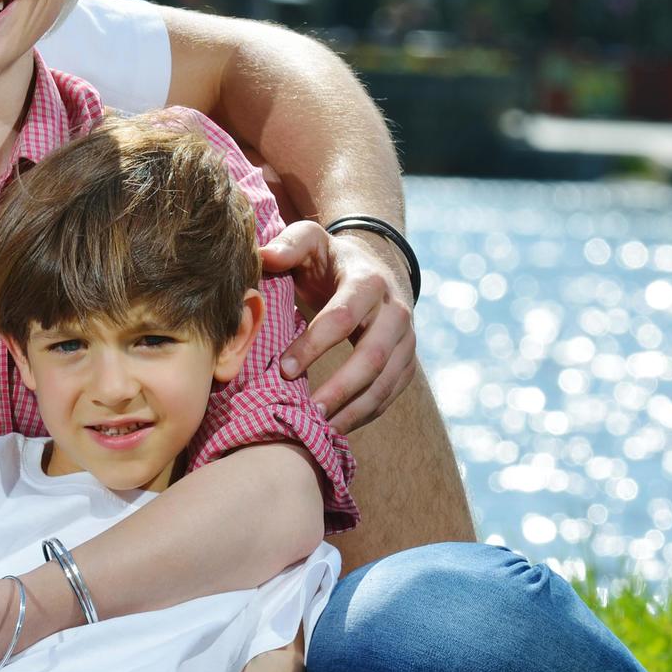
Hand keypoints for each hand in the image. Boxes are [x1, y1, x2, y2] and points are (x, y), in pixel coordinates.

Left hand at [261, 221, 418, 429]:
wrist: (375, 265)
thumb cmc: (330, 259)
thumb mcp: (311, 241)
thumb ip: (289, 244)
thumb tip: (263, 256)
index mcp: (368, 282)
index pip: (342, 317)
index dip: (313, 345)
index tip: (283, 371)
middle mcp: (396, 311)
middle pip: (372, 356)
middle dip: (340, 388)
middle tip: (307, 413)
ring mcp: (406, 340)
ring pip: (386, 382)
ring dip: (355, 410)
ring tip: (320, 430)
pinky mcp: (407, 361)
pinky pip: (391, 394)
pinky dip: (366, 415)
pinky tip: (337, 429)